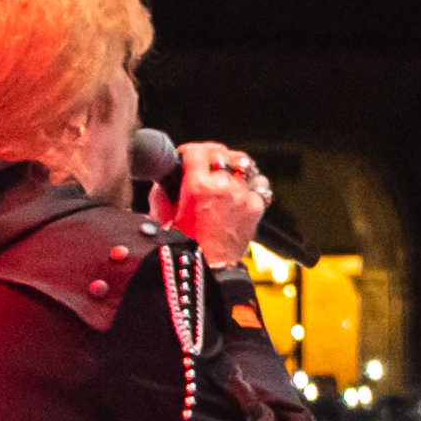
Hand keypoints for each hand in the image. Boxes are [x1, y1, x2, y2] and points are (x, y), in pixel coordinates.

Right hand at [158, 143, 270, 258]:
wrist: (208, 271)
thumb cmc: (182, 247)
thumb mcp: (162, 216)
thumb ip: (163, 191)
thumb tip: (166, 178)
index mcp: (198, 186)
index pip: (198, 150)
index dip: (190, 150)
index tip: (187, 156)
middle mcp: (224, 187)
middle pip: (223, 153)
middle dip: (212, 155)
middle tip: (206, 163)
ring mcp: (243, 197)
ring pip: (244, 165)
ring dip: (233, 167)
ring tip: (226, 174)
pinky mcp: (256, 208)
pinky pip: (258, 186)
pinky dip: (249, 186)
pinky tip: (239, 193)